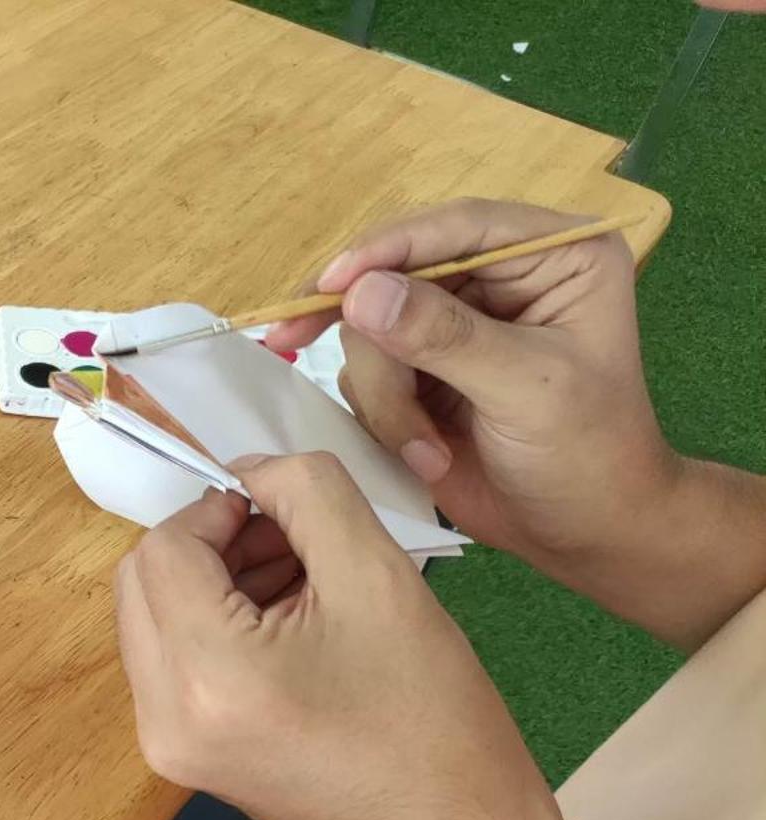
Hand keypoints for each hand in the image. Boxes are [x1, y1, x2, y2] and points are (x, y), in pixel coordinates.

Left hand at [114, 453, 560, 819]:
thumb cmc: (429, 714)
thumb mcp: (379, 577)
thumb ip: (308, 494)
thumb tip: (250, 468)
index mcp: (208, 672)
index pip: (164, 548)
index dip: (217, 509)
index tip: (283, 510)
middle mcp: (163, 714)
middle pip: (143, 582)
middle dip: (209, 544)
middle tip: (292, 539)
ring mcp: (166, 745)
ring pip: (152, 620)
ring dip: (212, 582)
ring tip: (301, 578)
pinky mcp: (183, 759)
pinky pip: (172, 664)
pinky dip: (213, 627)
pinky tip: (286, 623)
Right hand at [263, 199, 680, 569]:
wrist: (581, 532)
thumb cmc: (586, 453)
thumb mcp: (526, 388)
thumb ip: (445, 337)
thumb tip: (361, 292)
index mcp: (554, 255)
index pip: (459, 227)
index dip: (389, 247)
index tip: (331, 282)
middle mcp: (500, 279)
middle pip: (399, 271)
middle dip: (366, 325)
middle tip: (292, 339)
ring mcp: (454, 327)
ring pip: (371, 329)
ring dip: (386, 396)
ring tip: (424, 449)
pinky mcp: (420, 373)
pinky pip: (365, 374)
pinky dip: (382, 416)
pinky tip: (422, 452)